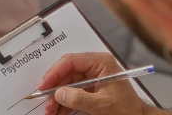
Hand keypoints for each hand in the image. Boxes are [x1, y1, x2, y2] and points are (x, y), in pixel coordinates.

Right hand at [39, 53, 155, 114]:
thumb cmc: (126, 108)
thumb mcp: (101, 104)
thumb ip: (79, 98)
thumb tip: (59, 93)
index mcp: (101, 62)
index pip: (72, 61)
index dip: (55, 72)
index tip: (45, 85)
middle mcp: (95, 66)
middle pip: (67, 72)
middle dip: (55, 88)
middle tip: (45, 101)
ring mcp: (93, 77)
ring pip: (68, 83)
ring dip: (58, 97)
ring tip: (50, 110)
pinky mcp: (91, 87)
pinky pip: (73, 92)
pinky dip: (65, 102)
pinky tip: (58, 111)